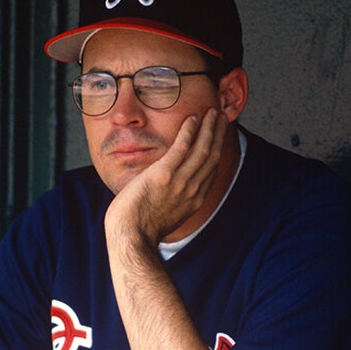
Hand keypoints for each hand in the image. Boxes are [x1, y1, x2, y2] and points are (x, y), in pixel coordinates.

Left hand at [105, 108, 227, 246]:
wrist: (131, 238)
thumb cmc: (140, 231)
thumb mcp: (165, 219)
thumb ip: (172, 204)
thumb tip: (167, 198)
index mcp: (194, 201)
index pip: (211, 171)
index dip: (216, 151)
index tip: (217, 138)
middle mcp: (192, 190)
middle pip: (211, 156)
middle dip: (217, 134)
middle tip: (219, 117)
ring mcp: (179, 182)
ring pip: (202, 149)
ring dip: (208, 127)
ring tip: (211, 112)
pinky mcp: (163, 175)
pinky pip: (181, 147)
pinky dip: (189, 132)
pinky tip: (192, 119)